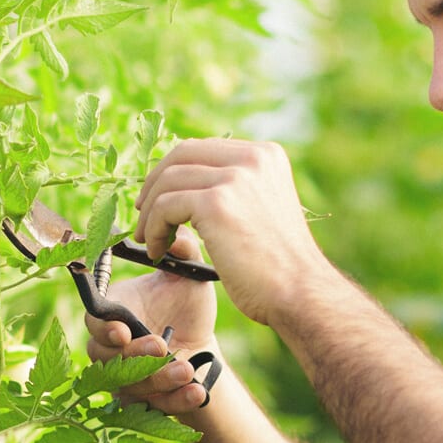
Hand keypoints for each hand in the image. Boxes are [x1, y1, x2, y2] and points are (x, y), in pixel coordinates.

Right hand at [84, 227, 217, 413]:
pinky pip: (154, 407)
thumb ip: (181, 251)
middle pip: (107, 359)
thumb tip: (174, 236)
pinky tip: (195, 392)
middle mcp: (112, 349)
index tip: (123, 330)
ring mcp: (125, 378)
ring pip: (130, 386)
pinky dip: (175, 401)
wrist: (203, 345)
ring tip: (186, 370)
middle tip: (161, 346)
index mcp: (114, 314)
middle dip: (134, 355)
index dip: (104, 328)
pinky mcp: (145, 402)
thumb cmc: (185, 306)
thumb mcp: (188, 276)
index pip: (94, 322)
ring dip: (158, 379)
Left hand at [133, 139, 329, 326]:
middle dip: (154, 184)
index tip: (159, 196)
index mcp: (265, 155)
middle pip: (181, 155)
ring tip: (149, 240)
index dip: (174, 170)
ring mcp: (235, 177)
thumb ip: (235, 189)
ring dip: (150, 213)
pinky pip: (165, 206)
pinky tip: (157, 251)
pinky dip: (153, 229)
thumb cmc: (279, 265)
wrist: (300, 293)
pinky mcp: (216, 203)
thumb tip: (188, 186)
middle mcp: (252, 158)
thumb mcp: (262, 210)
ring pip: (168, 181)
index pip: (203, 149)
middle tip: (143, 214)